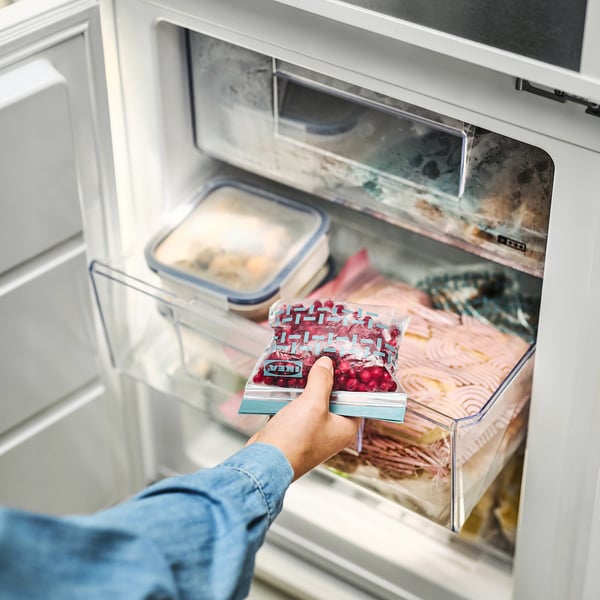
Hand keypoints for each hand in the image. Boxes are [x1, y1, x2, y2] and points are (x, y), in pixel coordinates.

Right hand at [246, 356, 359, 480]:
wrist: (264, 462)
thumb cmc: (295, 440)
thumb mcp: (312, 404)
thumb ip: (322, 381)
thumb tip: (327, 364)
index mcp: (345, 428)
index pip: (356, 400)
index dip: (351, 380)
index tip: (344, 362)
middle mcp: (331, 432)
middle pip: (333, 399)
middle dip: (326, 379)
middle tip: (322, 359)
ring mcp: (312, 433)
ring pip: (313, 402)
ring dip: (307, 386)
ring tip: (304, 365)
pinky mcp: (294, 432)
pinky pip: (297, 408)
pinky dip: (293, 396)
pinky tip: (288, 381)